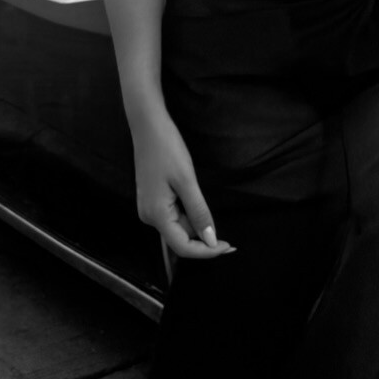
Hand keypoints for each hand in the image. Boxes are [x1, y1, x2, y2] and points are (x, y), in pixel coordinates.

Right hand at [130, 109, 235, 260]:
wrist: (148, 126)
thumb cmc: (167, 149)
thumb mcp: (187, 181)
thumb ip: (199, 212)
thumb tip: (210, 240)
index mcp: (156, 214)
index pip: (182, 247)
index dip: (206, 252)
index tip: (228, 247)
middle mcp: (148, 216)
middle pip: (179, 240)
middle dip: (204, 241)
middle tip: (230, 241)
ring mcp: (148, 208)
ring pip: (177, 228)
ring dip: (196, 227)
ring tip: (216, 221)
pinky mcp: (152, 200)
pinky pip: (172, 216)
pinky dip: (188, 217)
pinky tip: (199, 209)